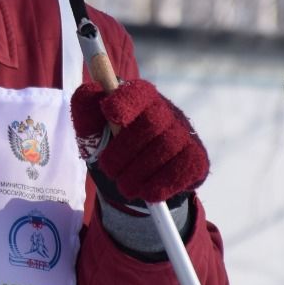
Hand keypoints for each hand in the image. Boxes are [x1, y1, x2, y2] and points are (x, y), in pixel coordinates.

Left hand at [70, 79, 207, 203]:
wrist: (140, 181)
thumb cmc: (113, 148)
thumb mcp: (92, 130)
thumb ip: (86, 110)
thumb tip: (91, 92)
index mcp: (140, 99)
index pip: (137, 91)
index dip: (125, 100)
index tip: (109, 112)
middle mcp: (166, 111)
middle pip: (151, 123)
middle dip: (124, 151)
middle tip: (110, 171)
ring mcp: (185, 134)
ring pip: (166, 147)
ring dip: (139, 172)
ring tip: (125, 187)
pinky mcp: (197, 158)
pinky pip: (183, 168)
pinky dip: (161, 184)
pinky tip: (147, 192)